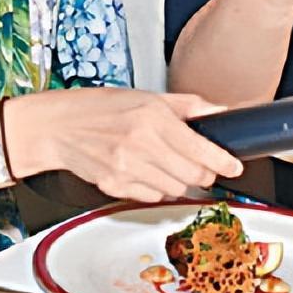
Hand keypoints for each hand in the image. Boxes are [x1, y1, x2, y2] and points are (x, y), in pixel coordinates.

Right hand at [10, 89, 241, 202]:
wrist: (57, 127)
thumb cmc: (99, 108)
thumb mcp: (145, 96)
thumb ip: (186, 106)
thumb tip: (218, 111)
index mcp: (153, 118)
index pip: (201, 149)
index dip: (224, 162)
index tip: (234, 166)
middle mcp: (141, 145)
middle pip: (193, 175)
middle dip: (205, 173)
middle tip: (203, 165)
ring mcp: (127, 169)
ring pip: (176, 189)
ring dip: (182, 181)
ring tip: (171, 165)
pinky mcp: (115, 186)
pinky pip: (153, 196)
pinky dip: (159, 188)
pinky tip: (149, 172)